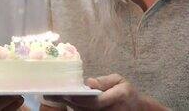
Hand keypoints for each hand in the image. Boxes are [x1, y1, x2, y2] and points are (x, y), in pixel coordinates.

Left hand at [45, 73, 167, 110]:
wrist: (136, 108)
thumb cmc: (126, 92)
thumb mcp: (119, 80)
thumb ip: (105, 81)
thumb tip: (89, 82)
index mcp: (119, 96)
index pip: (98, 101)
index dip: (82, 99)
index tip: (68, 93)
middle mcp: (112, 109)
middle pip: (87, 109)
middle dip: (70, 102)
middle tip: (52, 94)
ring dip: (68, 105)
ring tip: (52, 96)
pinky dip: (74, 108)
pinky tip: (61, 100)